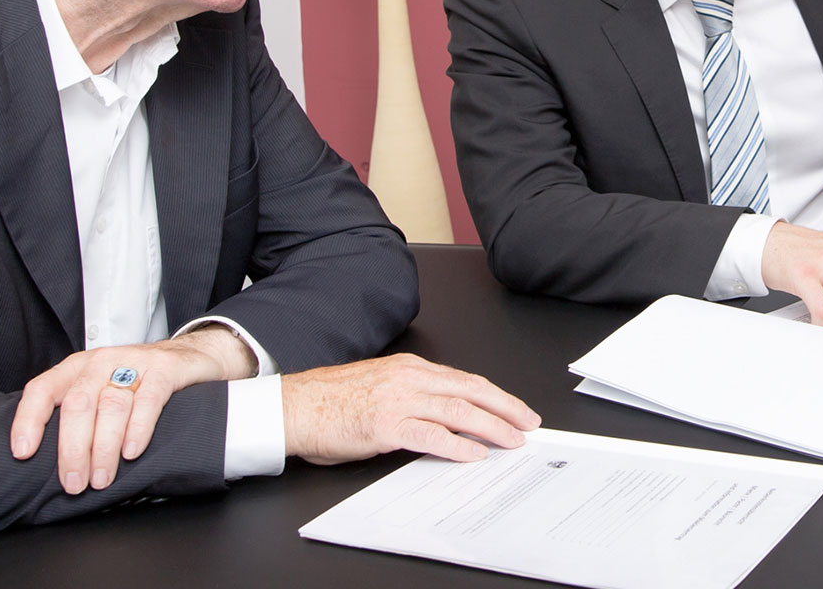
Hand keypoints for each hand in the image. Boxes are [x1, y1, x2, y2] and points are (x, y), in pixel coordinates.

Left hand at [10, 325, 255, 493]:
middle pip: (78, 404)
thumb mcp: (102, 390)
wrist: (194, 356)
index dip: (29, 421)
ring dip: (103, 448)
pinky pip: (148, 400)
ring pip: (111, 405)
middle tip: (74, 482)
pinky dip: (138, 429)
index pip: (42, 390)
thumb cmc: (139, 382)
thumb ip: (81, 415)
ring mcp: (135, 362)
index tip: (23, 453)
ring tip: (102, 478)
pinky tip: (132, 452)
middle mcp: (102, 361)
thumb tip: (52, 461)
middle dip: (73, 448)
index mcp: (77, 368)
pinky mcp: (165, 369)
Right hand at [281, 353, 540, 464]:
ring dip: (492, 426)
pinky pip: (431, 435)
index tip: (514, 408)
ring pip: (459, 410)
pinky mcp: (386, 425)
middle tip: (529, 422)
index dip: (495, 394)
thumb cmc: (328, 401)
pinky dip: (458, 444)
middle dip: (505, 407)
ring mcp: (398, 400)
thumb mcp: (379, 387)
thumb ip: (412, 397)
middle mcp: (408, 379)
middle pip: (471, 390)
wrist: (293, 407)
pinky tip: (475, 454)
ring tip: (513, 440)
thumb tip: (444, 416)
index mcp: (409, 368)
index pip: (464, 379)